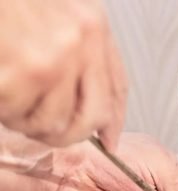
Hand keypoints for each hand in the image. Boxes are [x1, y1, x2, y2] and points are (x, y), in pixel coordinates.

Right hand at [0, 0, 126, 150]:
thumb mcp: (62, 13)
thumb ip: (82, 54)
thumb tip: (94, 108)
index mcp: (93, 26)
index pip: (117, 88)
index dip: (114, 122)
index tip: (109, 142)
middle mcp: (81, 43)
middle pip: (92, 117)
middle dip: (68, 135)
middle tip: (46, 131)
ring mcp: (55, 58)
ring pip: (52, 122)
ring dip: (27, 120)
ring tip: (13, 97)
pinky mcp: (25, 71)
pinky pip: (17, 115)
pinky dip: (5, 110)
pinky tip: (2, 86)